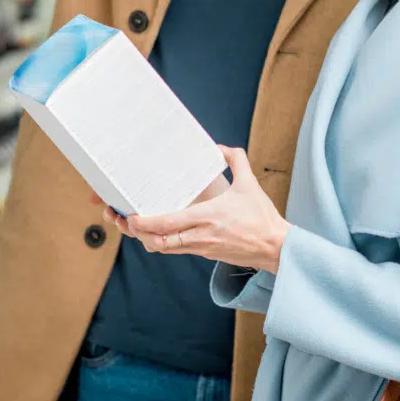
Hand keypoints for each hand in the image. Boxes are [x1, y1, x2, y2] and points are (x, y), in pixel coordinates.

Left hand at [111, 147, 289, 273]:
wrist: (275, 247)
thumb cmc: (262, 218)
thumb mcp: (250, 183)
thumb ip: (236, 160)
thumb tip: (220, 147)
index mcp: (207, 218)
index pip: (167, 224)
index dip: (144, 223)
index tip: (131, 216)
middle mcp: (199, 236)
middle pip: (158, 241)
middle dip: (137, 233)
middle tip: (124, 220)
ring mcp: (201, 247)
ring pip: (165, 249)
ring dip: (148, 239)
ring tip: (134, 227)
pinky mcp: (205, 253)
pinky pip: (177, 250)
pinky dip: (163, 243)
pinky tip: (157, 232)